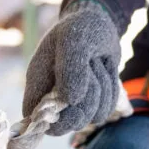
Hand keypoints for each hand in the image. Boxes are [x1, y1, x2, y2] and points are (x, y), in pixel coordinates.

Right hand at [22, 0, 121, 135]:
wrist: (99, 26)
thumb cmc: (81, 29)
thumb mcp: (74, 40)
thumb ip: (71, 69)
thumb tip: (72, 100)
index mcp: (38, 84)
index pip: (36, 119)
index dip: (55, 118)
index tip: (72, 98)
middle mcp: (53, 99)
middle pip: (71, 122)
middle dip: (88, 98)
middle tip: (91, 67)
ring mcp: (74, 104)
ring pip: (93, 117)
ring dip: (103, 89)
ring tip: (97, 64)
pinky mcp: (93, 104)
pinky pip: (107, 110)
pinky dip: (111, 90)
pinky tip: (105, 71)